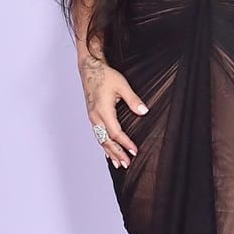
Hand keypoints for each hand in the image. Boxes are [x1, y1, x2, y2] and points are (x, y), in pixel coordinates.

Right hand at [81, 49, 147, 168]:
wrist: (89, 69)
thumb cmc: (105, 76)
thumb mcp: (122, 85)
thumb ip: (133, 100)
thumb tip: (144, 112)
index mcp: (103, 110)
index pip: (115, 133)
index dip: (125, 143)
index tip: (134, 151)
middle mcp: (95, 117)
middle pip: (106, 141)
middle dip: (117, 153)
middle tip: (127, 164)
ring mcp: (92, 117)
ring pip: (101, 139)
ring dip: (110, 152)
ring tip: (118, 164)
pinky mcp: (92, 116)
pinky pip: (98, 135)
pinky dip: (104, 145)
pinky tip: (108, 152)